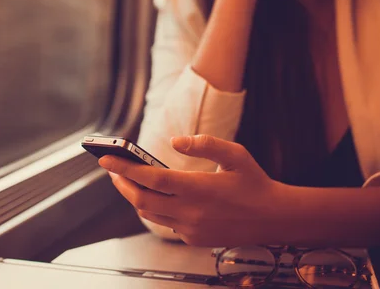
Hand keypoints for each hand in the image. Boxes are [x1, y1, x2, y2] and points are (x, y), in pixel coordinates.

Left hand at [99, 135, 283, 246]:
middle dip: (122, 184)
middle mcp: (190, 212)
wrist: (274, 218)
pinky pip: (165, 224)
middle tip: (113, 170)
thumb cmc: (255, 182)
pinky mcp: (193, 239)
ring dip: (136, 197)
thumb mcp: (235, 154)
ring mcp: (190, 229)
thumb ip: (204, 143)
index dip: (125, 169)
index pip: (151, 179)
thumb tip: (175, 140)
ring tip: (131, 182)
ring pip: (150, 214)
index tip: (106, 159)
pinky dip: (156, 209)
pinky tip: (158, 197)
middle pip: (142, 199)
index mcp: (198, 188)